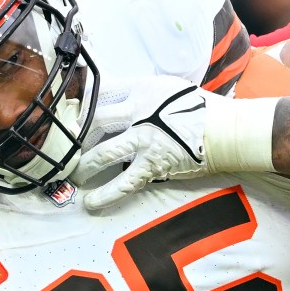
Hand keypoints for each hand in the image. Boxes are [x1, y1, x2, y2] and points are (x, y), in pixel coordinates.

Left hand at [80, 77, 218, 213]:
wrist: (225, 130)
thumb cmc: (200, 108)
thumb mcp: (168, 88)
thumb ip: (142, 92)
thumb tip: (120, 96)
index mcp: (142, 90)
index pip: (102, 91)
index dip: (83, 100)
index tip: (71, 109)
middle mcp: (139, 113)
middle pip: (95, 121)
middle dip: (76, 133)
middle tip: (64, 143)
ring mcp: (144, 140)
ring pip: (103, 152)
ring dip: (85, 165)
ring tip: (74, 174)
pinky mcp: (152, 165)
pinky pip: (124, 182)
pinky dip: (106, 194)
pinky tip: (90, 202)